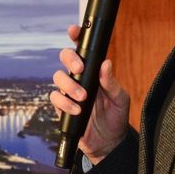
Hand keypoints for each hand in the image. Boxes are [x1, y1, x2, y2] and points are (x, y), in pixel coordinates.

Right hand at [49, 24, 129, 163]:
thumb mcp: (120, 98)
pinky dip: (64, 102)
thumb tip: (106, 63)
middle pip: (65, 58)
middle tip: (80, 70)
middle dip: (70, 60)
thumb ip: (111, 82)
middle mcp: (79, 78)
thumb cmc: (116, 117)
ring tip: (83, 98)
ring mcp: (69, 91)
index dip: (75, 37)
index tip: (74, 30)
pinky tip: (76, 110)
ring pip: (58, 77)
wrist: (108, 143)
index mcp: (93, 71)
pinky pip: (55, 98)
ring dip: (69, 86)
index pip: (82, 50)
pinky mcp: (62, 106)